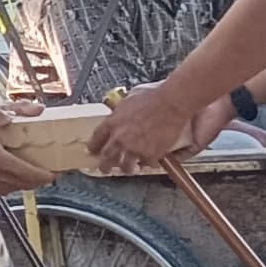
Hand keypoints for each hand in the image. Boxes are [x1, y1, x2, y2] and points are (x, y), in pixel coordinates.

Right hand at [0, 69, 57, 198]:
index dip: (49, 174)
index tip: (58, 170)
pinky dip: (12, 182)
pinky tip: (9, 170)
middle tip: (48, 167)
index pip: (34, 175)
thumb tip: (37, 109)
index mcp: (2, 163)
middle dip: (41, 178)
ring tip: (30, 167)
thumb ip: (13, 112)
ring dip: (26, 180)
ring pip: (17, 188)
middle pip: (29, 184)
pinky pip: (5, 189)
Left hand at [87, 78, 208, 173]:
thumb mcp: (128, 100)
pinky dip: (149, 163)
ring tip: (128, 169)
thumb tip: (119, 113)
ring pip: (125, 166)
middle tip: (105, 169)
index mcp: (112, 123)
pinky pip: (147, 163)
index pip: (96, 139)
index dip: (93, 147)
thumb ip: (121, 111)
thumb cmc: (153, 97)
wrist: (172, 102)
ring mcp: (135, 148)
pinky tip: (150, 162)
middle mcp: (120, 138)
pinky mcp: (150, 154)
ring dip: (126, 169)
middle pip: (106, 157)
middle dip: (104, 165)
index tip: (93, 151)